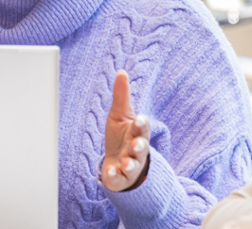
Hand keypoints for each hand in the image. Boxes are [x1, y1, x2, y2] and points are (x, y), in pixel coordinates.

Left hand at [101, 70, 150, 191]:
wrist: (118, 165)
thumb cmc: (121, 137)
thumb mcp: (120, 115)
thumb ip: (121, 96)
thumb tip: (121, 71)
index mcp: (137, 133)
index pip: (142, 127)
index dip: (142, 124)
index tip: (140, 119)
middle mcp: (136, 150)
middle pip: (141, 147)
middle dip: (140, 146)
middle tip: (137, 144)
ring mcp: (130, 165)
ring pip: (132, 165)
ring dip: (130, 164)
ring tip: (126, 163)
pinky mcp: (120, 179)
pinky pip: (118, 179)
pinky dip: (114, 176)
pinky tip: (109, 172)